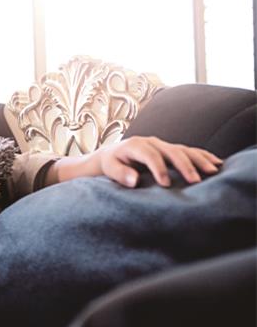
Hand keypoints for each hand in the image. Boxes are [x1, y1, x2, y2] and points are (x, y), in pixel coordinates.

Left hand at [94, 136, 222, 187]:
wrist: (112, 156)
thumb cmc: (111, 164)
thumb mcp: (110, 168)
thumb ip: (120, 174)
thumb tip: (134, 180)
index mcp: (135, 145)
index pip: (150, 155)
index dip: (158, 169)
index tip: (165, 184)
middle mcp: (151, 142)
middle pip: (171, 151)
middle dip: (184, 165)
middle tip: (195, 181)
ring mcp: (162, 144)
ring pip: (183, 150)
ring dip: (199, 160)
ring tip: (213, 171)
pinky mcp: (169, 149)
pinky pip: (189, 150)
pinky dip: (202, 156)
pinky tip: (216, 162)